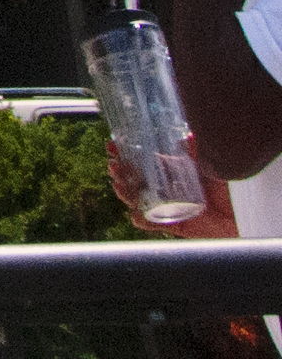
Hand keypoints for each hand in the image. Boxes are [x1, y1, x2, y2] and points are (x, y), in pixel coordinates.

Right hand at [113, 135, 239, 236]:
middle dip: (120, 171)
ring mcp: (169, 206)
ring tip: (120, 184)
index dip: (125, 152)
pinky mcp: (174, 224)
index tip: (112, 144)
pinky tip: (136, 212)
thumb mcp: (212, 162)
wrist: (246, 214)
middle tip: (114, 165)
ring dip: (125, 192)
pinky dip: (141, 219)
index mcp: (173, 171)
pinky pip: (151, 223)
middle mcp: (167, 188)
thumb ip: (197, 149)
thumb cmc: (230, 187)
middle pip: (134, 179)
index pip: (142, 159)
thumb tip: (185, 134)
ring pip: (137, 200)